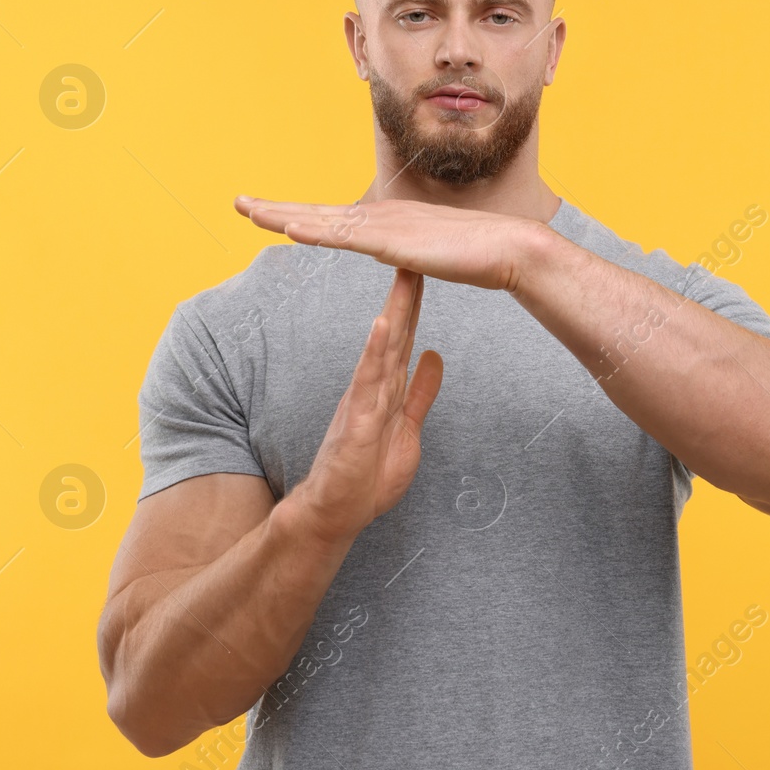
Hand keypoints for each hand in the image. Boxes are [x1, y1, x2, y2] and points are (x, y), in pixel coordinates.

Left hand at [235, 195, 541, 291]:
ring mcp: (385, 227)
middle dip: (274, 208)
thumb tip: (405, 257)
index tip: (267, 213)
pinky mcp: (393, 241)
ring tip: (248, 210)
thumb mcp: (432, 255)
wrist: (507, 247)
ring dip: (282, 214)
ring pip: (322, 221)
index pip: (332, 219)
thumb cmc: (478, 255)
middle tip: (238, 202)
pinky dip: (314, 231)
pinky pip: (345, 237)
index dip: (297, 215)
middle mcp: (380, 217)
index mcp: (387, 222)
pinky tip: (288, 229)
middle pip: (317, 213)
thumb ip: (413, 255)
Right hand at [289, 267, 443, 544]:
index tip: (426, 271)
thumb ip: (420, 393)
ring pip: (381, 350)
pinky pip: (367, 380)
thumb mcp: (407, 427)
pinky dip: (374, 352)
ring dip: (393, 314)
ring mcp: (363, 401)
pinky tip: (381, 326)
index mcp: (385, 388)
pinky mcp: (356, 420)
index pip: (403, 339)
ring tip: (403, 280)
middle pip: (393, 335)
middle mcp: (372, 387)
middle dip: (406, 297)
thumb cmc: (367, 476)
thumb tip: (434, 356)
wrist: (335, 513)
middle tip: (416, 256)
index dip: (416, 306)